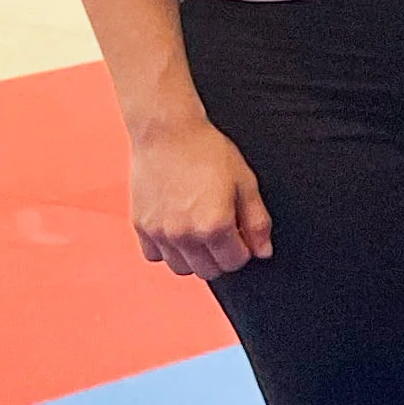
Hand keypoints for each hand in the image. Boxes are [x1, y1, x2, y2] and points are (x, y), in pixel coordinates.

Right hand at [130, 116, 272, 276]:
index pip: (235, 262)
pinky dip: (167, 250)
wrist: (166, 133)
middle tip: (223, 232)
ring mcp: (159, 233)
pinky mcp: (140, 226)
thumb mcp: (246, 183)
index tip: (241, 233)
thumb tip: (263, 252)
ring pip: (181, 269)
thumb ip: (257, 222)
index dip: (244, 250)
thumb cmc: (208, 152)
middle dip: (221, 257)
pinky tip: (177, 229)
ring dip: (194, 257)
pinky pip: (154, 256)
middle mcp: (184, 235)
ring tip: (199, 231)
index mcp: (213, 226)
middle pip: (208, 271)